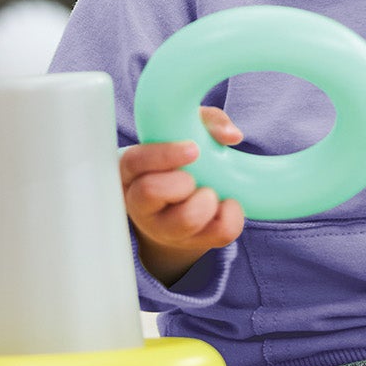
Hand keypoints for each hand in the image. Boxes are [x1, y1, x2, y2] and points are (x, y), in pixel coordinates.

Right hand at [120, 106, 245, 284]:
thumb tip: (231, 136)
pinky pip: (219, 234)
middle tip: (193, 178)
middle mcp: (140, 203)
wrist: (178, 204)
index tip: (193, 150)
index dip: (163, 155)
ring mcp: (164, 228)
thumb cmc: (178, 161)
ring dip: (205, 203)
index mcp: (132, 172)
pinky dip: (233, 216)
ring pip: (183, 223)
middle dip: (180, 182)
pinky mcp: (192, 243)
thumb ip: (207, 122)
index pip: (135, 162)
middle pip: (149, 193)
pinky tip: (228, 204)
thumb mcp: (185, 132)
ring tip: (210, 193)